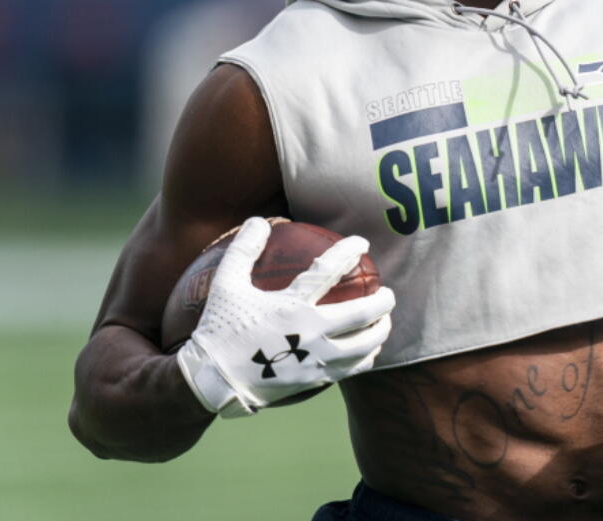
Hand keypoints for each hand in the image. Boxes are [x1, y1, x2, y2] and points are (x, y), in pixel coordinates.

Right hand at [176, 217, 394, 417]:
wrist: (214, 381)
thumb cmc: (220, 329)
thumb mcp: (226, 285)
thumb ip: (243, 251)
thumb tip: (258, 220)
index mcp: (290, 306)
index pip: (328, 271)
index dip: (348, 252)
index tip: (362, 242)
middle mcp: (310, 332)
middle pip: (363, 313)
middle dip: (384, 299)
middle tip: (389, 292)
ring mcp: (317, 359)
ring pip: (366, 343)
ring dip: (381, 329)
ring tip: (384, 320)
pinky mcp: (317, 379)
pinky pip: (354, 368)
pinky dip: (368, 355)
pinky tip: (369, 349)